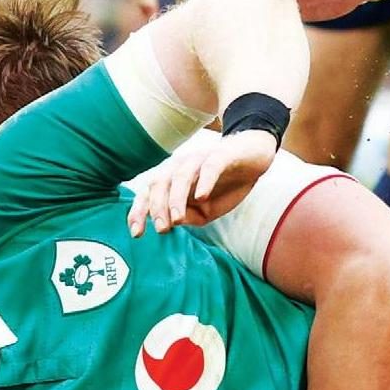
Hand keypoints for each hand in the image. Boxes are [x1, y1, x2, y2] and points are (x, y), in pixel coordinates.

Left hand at [127, 129, 278, 234]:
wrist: (253, 159)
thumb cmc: (224, 186)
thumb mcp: (204, 211)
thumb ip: (187, 216)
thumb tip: (172, 223)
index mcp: (171, 179)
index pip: (148, 194)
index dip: (139, 212)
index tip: (136, 233)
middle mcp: (180, 166)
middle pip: (160, 184)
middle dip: (157, 207)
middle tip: (162, 229)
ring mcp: (199, 159)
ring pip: (180, 176)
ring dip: (176, 198)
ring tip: (177, 219)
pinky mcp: (220, 155)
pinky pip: (209, 167)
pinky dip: (204, 181)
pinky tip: (202, 196)